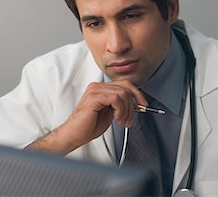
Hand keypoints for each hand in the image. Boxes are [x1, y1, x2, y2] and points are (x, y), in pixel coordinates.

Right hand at [26, 80, 146, 154]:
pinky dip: (120, 110)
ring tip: (122, 121)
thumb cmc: (88, 126)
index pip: (124, 84)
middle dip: (133, 105)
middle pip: (126, 87)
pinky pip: (116, 98)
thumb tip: (135, 103)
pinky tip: (116, 118)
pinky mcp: (94, 97)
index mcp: (100, 89)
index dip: (137, 94)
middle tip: (129, 119)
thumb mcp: (110, 113)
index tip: (142, 105)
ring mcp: (94, 90)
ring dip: (127, 110)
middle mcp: (97, 87)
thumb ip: (120, 105)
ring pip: (122, 93)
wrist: (75, 134)